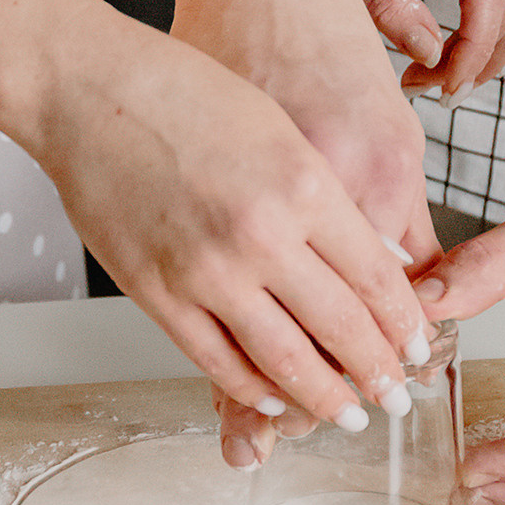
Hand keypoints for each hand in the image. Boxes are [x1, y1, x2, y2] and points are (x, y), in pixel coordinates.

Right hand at [169, 0, 445, 470]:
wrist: (88, 88)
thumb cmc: (185, 90)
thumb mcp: (282, 129)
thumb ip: (325, 199)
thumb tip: (371, 262)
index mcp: (305, 184)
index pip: (376, 278)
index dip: (402, 325)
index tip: (416, 348)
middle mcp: (261, 234)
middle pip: (341, 328)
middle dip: (376, 373)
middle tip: (394, 397)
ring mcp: (205, 269)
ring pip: (282, 361)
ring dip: (322, 398)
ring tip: (346, 416)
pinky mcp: (156, 293)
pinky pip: (216, 361)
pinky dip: (253, 389)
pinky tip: (275, 396)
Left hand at [334, 0, 504, 97]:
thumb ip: (387, 6)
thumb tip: (431, 54)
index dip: (476, 49)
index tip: (447, 89)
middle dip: (473, 60)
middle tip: (422, 89)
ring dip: (485, 54)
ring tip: (434, 82)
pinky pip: (498, 3)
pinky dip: (482, 38)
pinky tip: (443, 59)